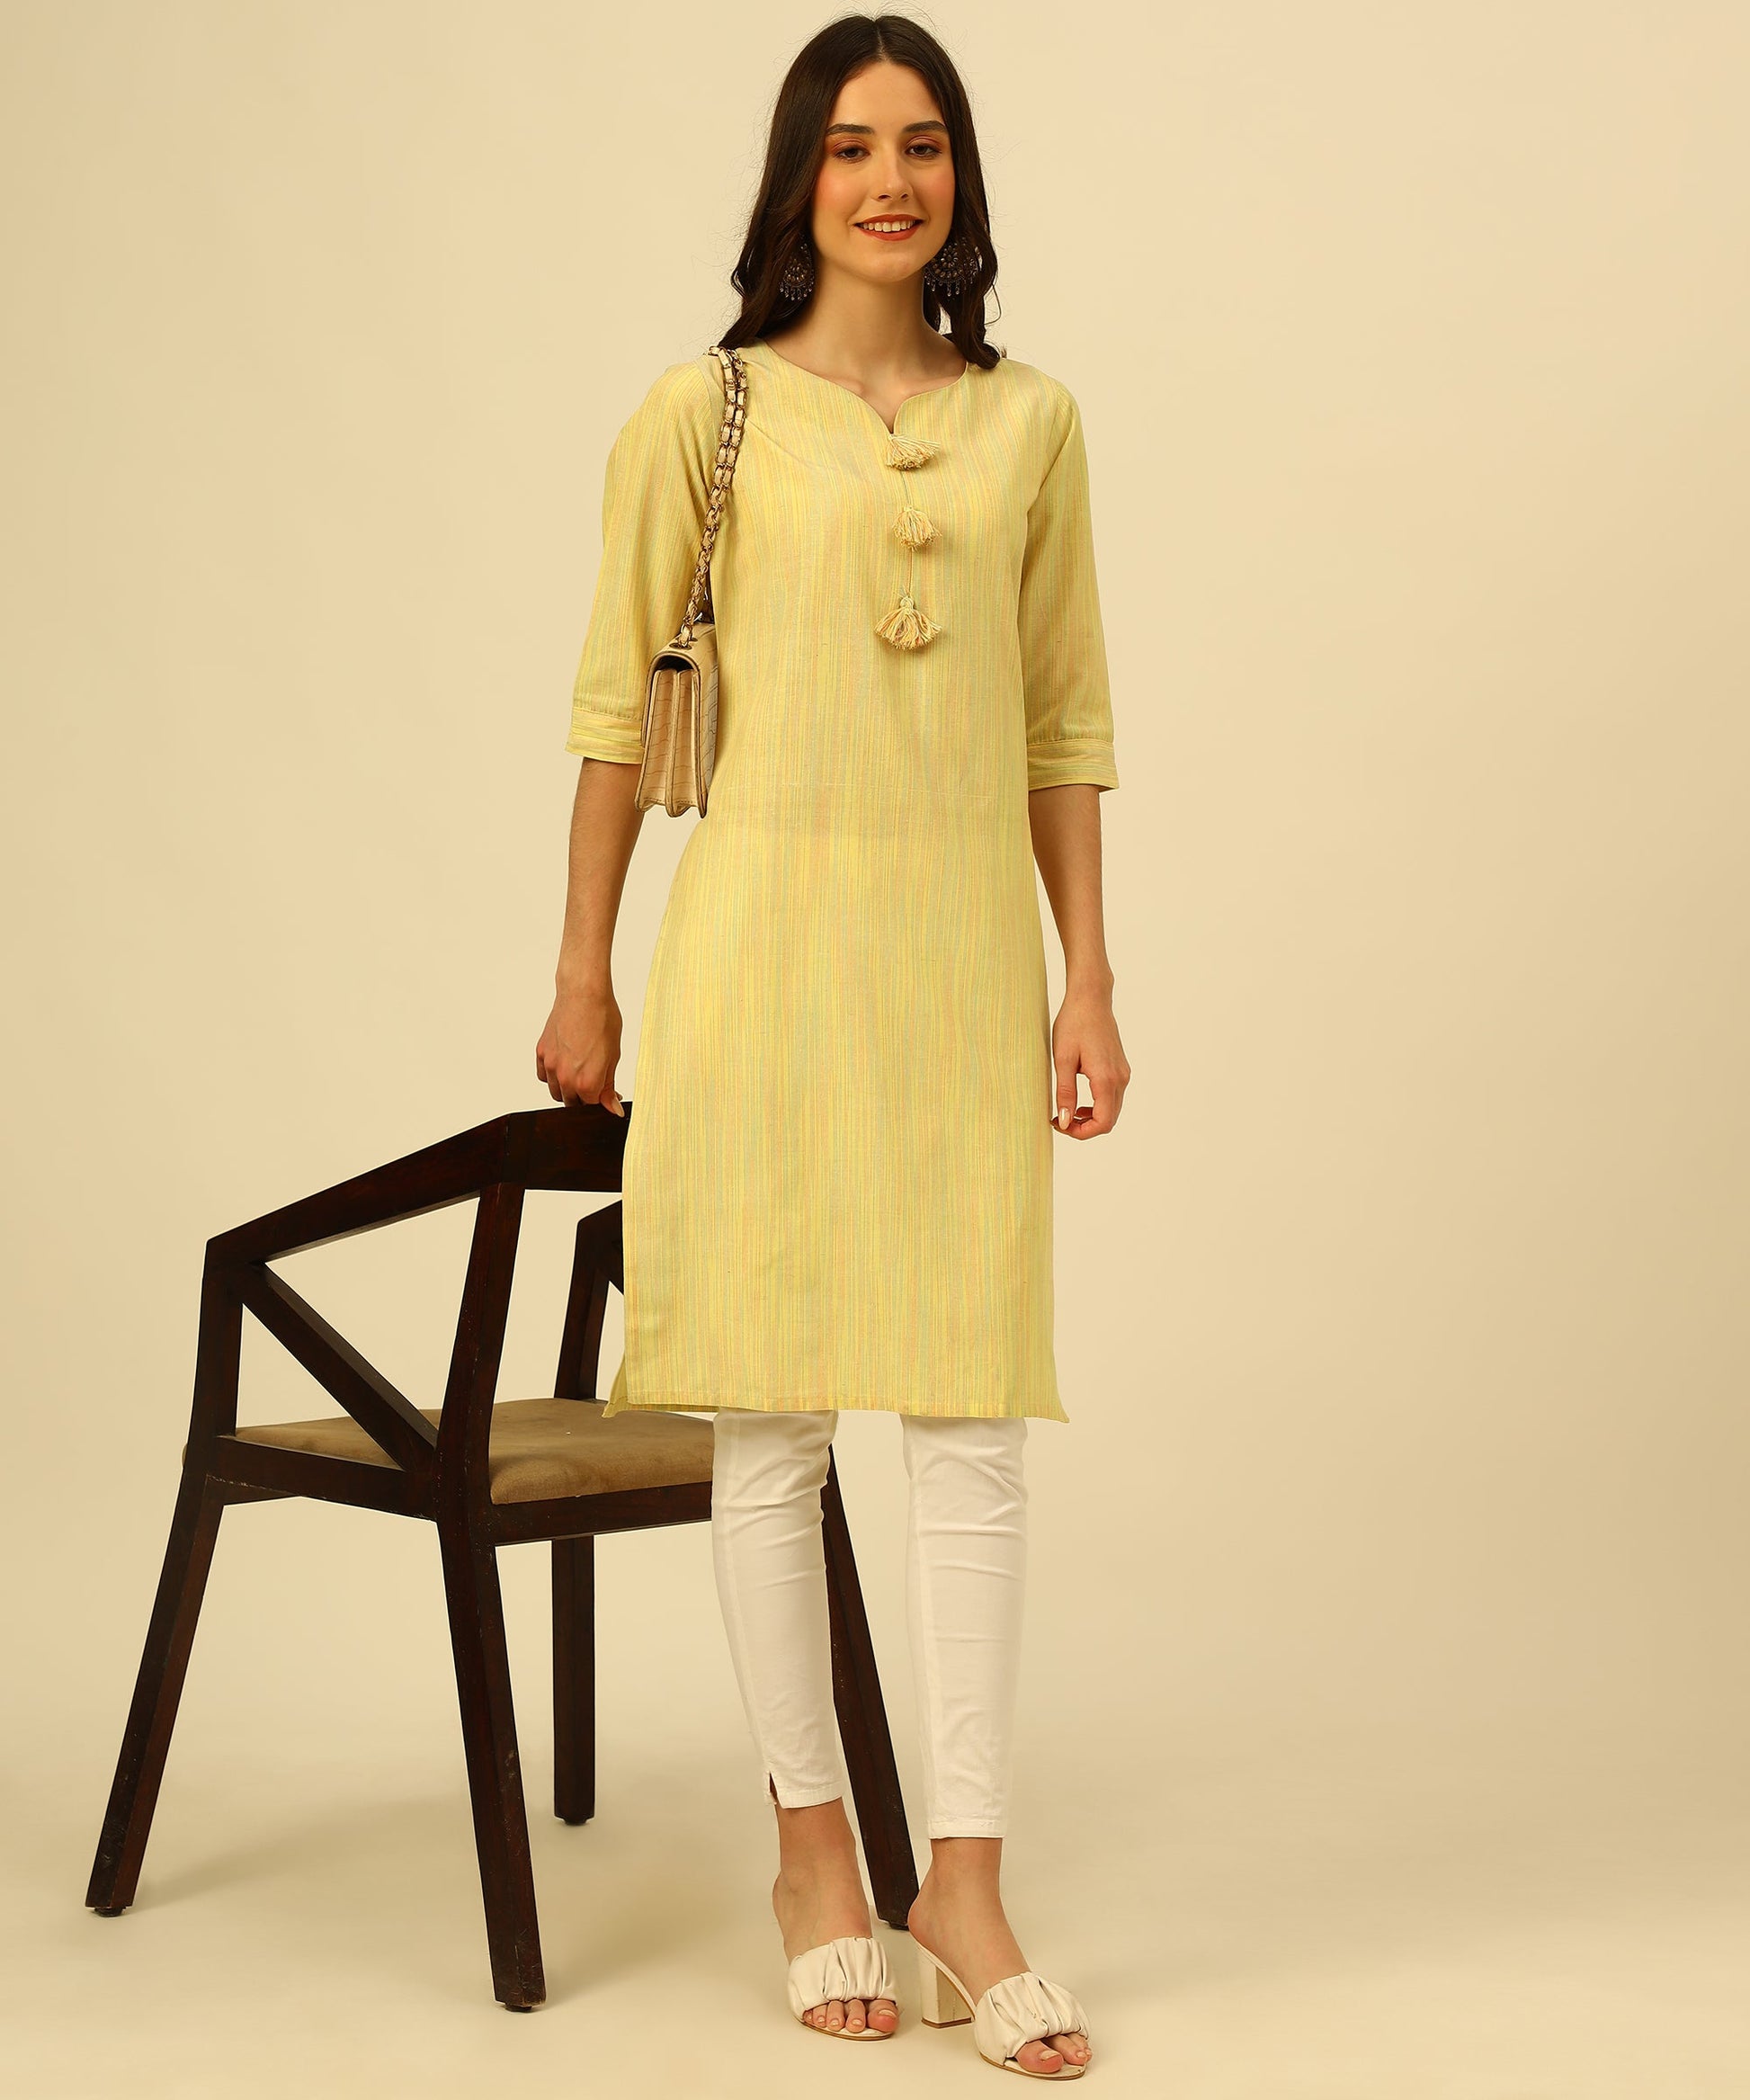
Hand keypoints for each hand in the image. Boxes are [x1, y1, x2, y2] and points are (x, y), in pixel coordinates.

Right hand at [536, 983, 626, 1113]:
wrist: (583, 995)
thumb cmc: (603, 1019)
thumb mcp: (613, 1056)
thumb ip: (609, 1086)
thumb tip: (612, 1108)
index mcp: (587, 1082)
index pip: (592, 1107)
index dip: (602, 1102)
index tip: (608, 1094)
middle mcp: (566, 1077)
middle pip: (572, 1104)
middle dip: (585, 1098)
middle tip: (595, 1081)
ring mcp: (551, 1066)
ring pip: (556, 1092)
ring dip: (567, 1089)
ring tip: (580, 1071)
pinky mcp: (542, 1053)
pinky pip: (544, 1076)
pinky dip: (552, 1076)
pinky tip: (564, 1064)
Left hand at [1050, 985, 1128, 1138]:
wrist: (1091, 999)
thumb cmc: (1074, 1024)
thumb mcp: (1063, 1060)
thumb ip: (1065, 1093)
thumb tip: (1065, 1121)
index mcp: (1106, 1079)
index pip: (1102, 1123)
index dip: (1081, 1133)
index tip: (1060, 1125)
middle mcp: (1120, 1079)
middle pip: (1109, 1120)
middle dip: (1084, 1128)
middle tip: (1059, 1120)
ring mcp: (1123, 1073)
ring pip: (1112, 1110)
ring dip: (1090, 1118)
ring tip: (1066, 1111)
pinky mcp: (1121, 1068)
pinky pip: (1113, 1097)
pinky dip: (1097, 1106)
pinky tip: (1078, 1100)